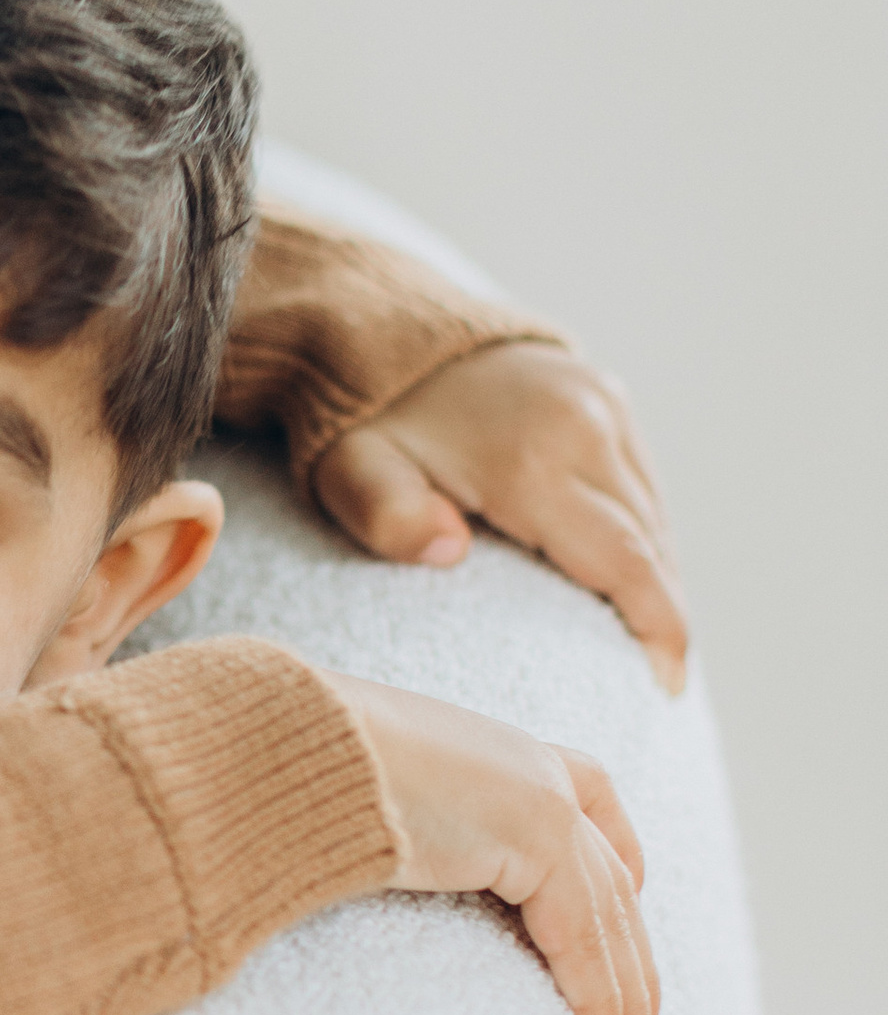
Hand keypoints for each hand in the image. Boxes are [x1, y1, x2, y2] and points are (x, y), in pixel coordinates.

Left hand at [312, 341, 686, 693]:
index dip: (658, 626)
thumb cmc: (360, 422)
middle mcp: (585, 424)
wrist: (376, 330)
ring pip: (653, 510)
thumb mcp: (348, 471)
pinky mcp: (604, 391)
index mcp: (531, 458)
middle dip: (663, 612)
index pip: (623, 559)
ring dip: (657, 571)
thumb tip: (448, 550)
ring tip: (647, 632)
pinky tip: (626, 569)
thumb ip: (386, 516)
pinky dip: (642, 528)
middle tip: (659, 674)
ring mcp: (601, 401)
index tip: (665, 684)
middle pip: (650, 541)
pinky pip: (641, 478)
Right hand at [324, 670, 658, 1014]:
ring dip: (625, 1006)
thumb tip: (372, 864)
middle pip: (613, 882)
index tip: (636, 900)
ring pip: (610, 920)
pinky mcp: (536, 831)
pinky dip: (596, 1002)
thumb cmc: (302, 779)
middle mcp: (533, 767)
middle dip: (632, 970)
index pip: (594, 793)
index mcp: (498, 751)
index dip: (622, 855)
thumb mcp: (370, 801)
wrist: (292, 748)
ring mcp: (542, 796)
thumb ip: (405, 829)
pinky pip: (584, 937)